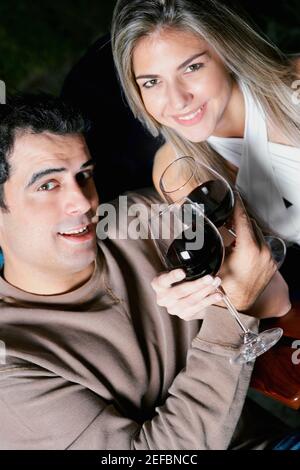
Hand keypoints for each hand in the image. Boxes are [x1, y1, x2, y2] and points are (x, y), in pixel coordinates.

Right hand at [151, 269, 221, 320]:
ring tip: (216, 283)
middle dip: (197, 284)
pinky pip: (198, 308)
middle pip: (180, 291)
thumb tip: (198, 249)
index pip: (164, 280)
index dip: (173, 276)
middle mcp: (163, 298)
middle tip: (209, 277)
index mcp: (158, 284)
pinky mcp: (183, 315)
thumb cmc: (179, 280)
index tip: (182, 272)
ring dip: (206, 291)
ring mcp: (173, 309)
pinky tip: (217, 295)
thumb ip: (184, 266)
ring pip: (191, 300)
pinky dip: (209, 300)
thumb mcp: (178, 271)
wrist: (181, 298)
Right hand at [218, 194, 278, 311]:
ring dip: (245, 229)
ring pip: (257, 234)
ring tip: (233, 229)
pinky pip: (262, 245)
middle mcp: (263, 252)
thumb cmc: (226, 287)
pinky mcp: (271, 263)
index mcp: (249, 249)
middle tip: (228, 213)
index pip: (243, 218)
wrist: (240, 305)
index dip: (237, 204)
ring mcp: (269, 258)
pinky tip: (241, 244)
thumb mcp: (215, 261)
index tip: (233, 195)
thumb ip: (214, 243)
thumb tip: (207, 229)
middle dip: (239, 217)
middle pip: (251, 224)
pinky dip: (252, 241)